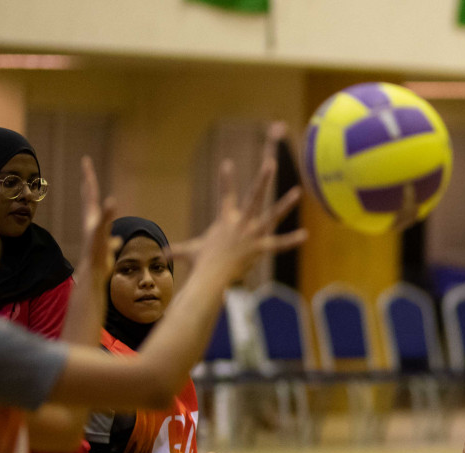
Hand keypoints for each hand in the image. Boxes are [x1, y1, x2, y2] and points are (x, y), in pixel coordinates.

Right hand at [73, 155, 118, 315]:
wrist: (94, 274)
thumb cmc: (99, 261)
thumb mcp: (107, 247)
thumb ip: (111, 241)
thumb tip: (117, 239)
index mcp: (93, 221)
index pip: (91, 198)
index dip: (89, 182)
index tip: (86, 166)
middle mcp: (91, 222)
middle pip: (89, 197)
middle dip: (88, 179)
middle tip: (85, 162)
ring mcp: (93, 228)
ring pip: (92, 207)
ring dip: (91, 191)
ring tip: (89, 176)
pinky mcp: (97, 237)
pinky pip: (101, 223)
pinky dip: (105, 214)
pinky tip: (110, 202)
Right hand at [188, 123, 306, 284]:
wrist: (210, 276)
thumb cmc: (202, 264)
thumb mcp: (189, 252)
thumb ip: (176, 250)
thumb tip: (158, 253)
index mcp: (226, 220)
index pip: (225, 195)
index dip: (226, 179)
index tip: (227, 163)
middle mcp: (241, 223)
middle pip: (254, 197)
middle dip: (262, 179)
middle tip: (270, 163)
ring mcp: (252, 235)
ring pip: (272, 215)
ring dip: (285, 204)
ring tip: (298, 191)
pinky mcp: (260, 248)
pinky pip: (279, 244)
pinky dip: (292, 241)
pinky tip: (305, 235)